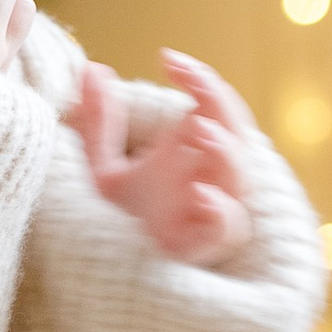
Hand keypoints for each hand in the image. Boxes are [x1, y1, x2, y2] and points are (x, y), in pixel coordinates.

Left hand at [73, 48, 254, 265]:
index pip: (213, 103)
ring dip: (225, 152)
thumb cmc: (116, 222)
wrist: (105, 272)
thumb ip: (99, 122)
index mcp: (191, 153)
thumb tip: (91, 67)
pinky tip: (199, 196)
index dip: (199, 77)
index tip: (166, 58)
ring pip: (239, 179)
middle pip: (237, 132)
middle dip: (222, 104)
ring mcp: (209, 213)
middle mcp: (206, 178)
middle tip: (195, 87)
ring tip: (198, 129)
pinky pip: (226, 230)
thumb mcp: (100, 167)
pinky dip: (219, 212)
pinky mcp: (200, 248)